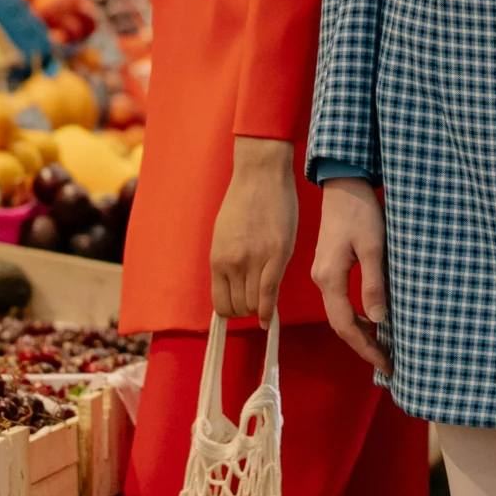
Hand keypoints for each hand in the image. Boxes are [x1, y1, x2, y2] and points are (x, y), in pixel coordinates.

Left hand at [211, 138, 297, 321]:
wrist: (262, 175)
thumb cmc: (244, 201)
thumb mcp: (225, 236)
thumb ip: (228, 262)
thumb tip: (233, 287)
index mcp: (218, 259)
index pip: (220, 304)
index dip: (232, 311)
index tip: (240, 307)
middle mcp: (233, 264)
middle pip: (239, 307)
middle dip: (248, 310)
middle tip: (256, 301)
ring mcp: (255, 261)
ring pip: (255, 304)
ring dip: (260, 308)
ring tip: (266, 299)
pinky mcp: (277, 256)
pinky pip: (270, 295)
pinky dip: (269, 312)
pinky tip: (270, 321)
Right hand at [311, 176, 390, 371]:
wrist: (344, 183)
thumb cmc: (360, 211)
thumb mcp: (373, 247)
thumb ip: (373, 284)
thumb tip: (378, 321)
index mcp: (330, 278)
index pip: (346, 325)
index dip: (366, 348)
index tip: (387, 365)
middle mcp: (322, 279)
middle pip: (340, 324)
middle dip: (363, 346)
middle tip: (389, 362)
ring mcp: (323, 272)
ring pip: (340, 313)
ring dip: (360, 332)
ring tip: (384, 347)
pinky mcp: (329, 265)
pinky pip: (341, 300)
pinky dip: (357, 315)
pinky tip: (374, 318)